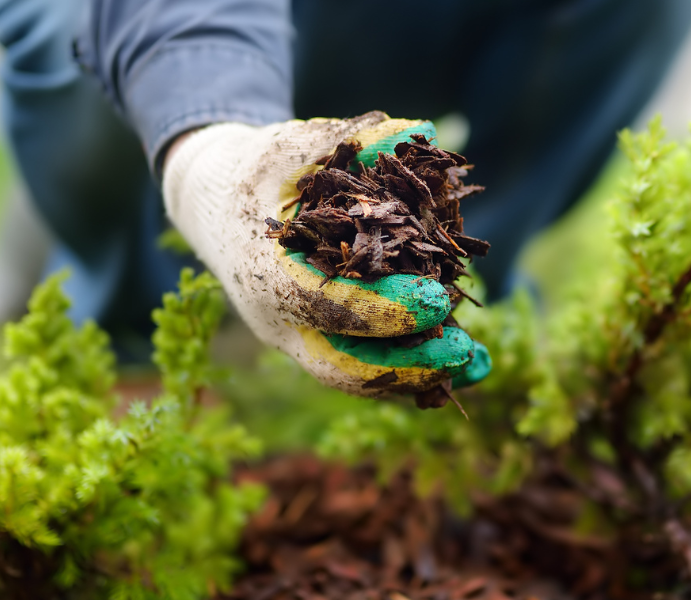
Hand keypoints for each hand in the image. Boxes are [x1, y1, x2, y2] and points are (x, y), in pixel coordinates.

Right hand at [163, 112, 490, 397]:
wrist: (213, 205)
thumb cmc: (256, 170)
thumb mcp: (293, 144)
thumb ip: (351, 138)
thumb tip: (420, 132)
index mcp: (264, 273)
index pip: (327, 305)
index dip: (386, 309)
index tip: (440, 300)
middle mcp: (276, 320)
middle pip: (342, 366)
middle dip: (407, 366)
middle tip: (465, 352)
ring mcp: (294, 339)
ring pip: (356, 377)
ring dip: (418, 377)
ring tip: (478, 366)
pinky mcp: (315, 343)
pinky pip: (363, 368)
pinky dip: (410, 370)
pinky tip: (461, 363)